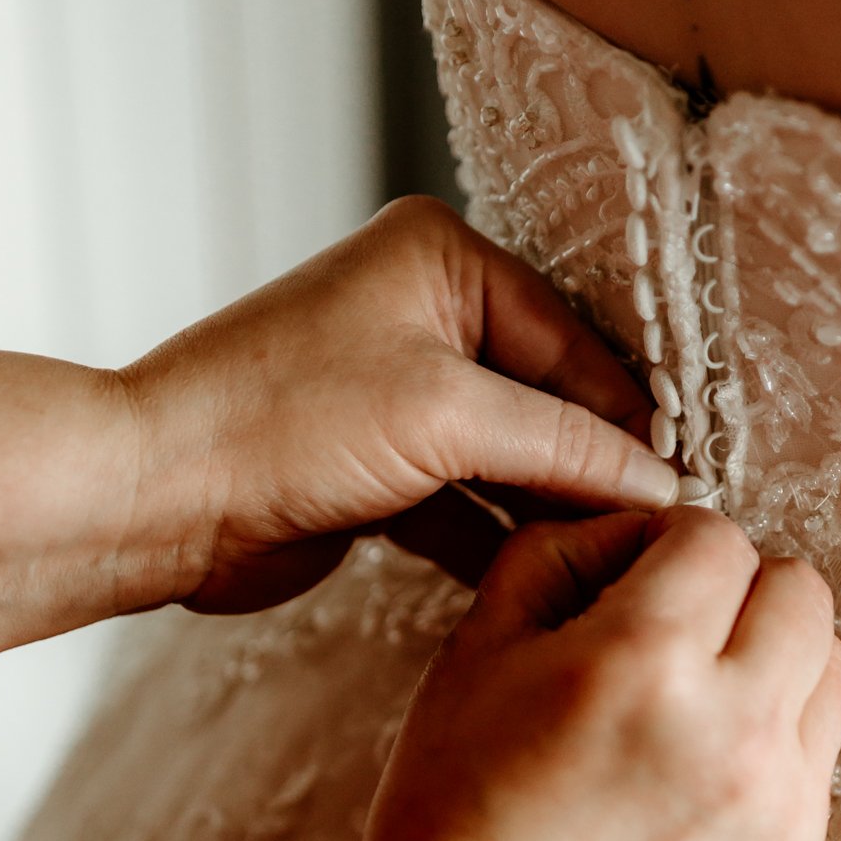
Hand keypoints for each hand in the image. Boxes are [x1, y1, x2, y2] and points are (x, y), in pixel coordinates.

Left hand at [124, 197, 677, 613]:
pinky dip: (501, 540)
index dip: (631, 418)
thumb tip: (662, 482)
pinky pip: (468, 503)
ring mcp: (401, 395)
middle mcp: (425, 316)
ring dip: (552, 510)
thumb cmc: (275, 421)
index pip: (575, 342)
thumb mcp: (444, 418)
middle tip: (659, 532)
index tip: (686, 488)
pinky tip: (546, 580)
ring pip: (511, 458)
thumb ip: (564, 447)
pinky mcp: (380, 469)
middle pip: (550, 400)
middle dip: (595, 467)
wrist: (154, 498)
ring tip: (613, 562)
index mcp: (443, 260)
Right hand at [349, 506, 840, 840]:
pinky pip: (820, 749)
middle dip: (739, 592)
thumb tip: (637, 530)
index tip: (630, 586)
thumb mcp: (476, 646)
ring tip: (701, 697)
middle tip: (675, 634)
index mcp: (644, 659)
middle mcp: (732, 724)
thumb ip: (560, 553)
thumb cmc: (462, 800)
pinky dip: (774, 737)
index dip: (666, 547)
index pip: (718, 539)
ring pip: (832, 665)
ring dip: (774, 658)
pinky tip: (701, 768)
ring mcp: (778, 797)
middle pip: (802, 590)